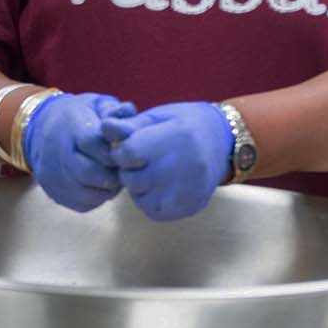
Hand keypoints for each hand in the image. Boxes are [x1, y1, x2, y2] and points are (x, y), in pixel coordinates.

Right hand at [22, 91, 136, 211]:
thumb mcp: (93, 104)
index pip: (94, 143)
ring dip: (108, 187)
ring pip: (90, 193)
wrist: (38, 130)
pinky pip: (85, 203)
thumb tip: (129, 111)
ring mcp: (55, 178)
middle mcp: (57, 155)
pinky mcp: (56, 195)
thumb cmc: (76, 117)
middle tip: (122, 166)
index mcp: (69, 128)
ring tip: (112, 173)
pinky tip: (100, 182)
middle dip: (113, 171)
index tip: (124, 149)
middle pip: (91, 172)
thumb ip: (113, 110)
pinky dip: (97, 196)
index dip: (114, 149)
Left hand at [99, 102, 232, 221]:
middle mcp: (183, 167)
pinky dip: (150, 201)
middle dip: (128, 170)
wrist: (224, 143)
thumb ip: (130, 125)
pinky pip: (154, 212)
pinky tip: (158, 187)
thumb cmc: (186, 124)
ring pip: (140, 199)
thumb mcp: (158, 116)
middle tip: (139, 162)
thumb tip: (104, 129)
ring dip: (138, 188)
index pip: (128, 153)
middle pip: (132, 179)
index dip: (122, 152)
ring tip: (150, 173)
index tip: (128, 148)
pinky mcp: (189, 207)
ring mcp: (187, 191)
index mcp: (175, 138)